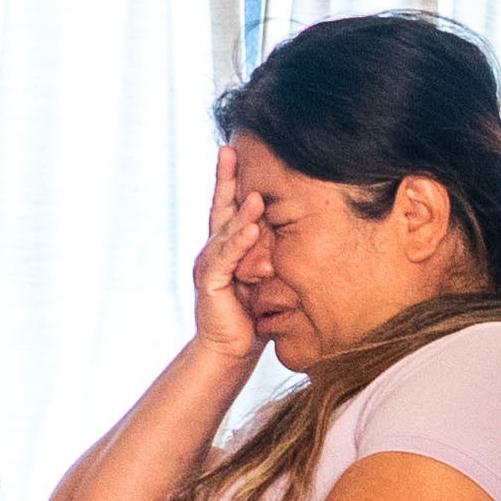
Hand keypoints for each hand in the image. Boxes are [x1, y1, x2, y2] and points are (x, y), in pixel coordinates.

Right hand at [188, 143, 267, 367]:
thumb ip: (269, 254)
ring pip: (226, 233)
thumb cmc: (252, 316)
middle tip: (228, 151)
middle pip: (219, 208)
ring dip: (241, 213)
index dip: (229, 178)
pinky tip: (252, 229)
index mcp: (225, 246)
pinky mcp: (210, 283)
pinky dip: (239, 244)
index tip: (233, 149)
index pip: (226, 206)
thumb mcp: (265, 278)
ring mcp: (209, 265)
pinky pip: (226, 259)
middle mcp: (213, 250)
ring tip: (256, 196)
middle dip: (225, 180)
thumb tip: (291, 231)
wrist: (230, 351)